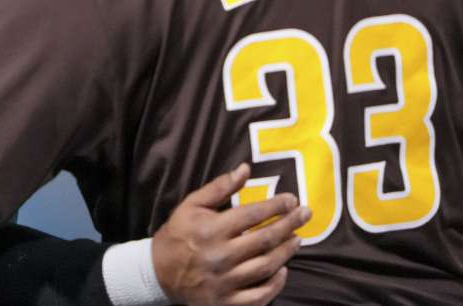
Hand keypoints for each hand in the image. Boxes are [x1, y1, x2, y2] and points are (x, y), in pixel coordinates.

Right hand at [152, 164, 309, 305]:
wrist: (156, 273)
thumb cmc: (177, 234)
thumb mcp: (192, 205)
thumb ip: (219, 187)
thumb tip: (246, 169)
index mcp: (211, 229)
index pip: (252, 214)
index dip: (276, 206)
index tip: (292, 200)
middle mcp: (219, 256)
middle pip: (264, 239)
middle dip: (289, 225)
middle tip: (305, 215)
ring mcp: (223, 282)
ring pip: (265, 266)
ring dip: (286, 252)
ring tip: (297, 239)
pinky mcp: (224, 302)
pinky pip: (257, 296)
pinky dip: (274, 285)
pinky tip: (283, 271)